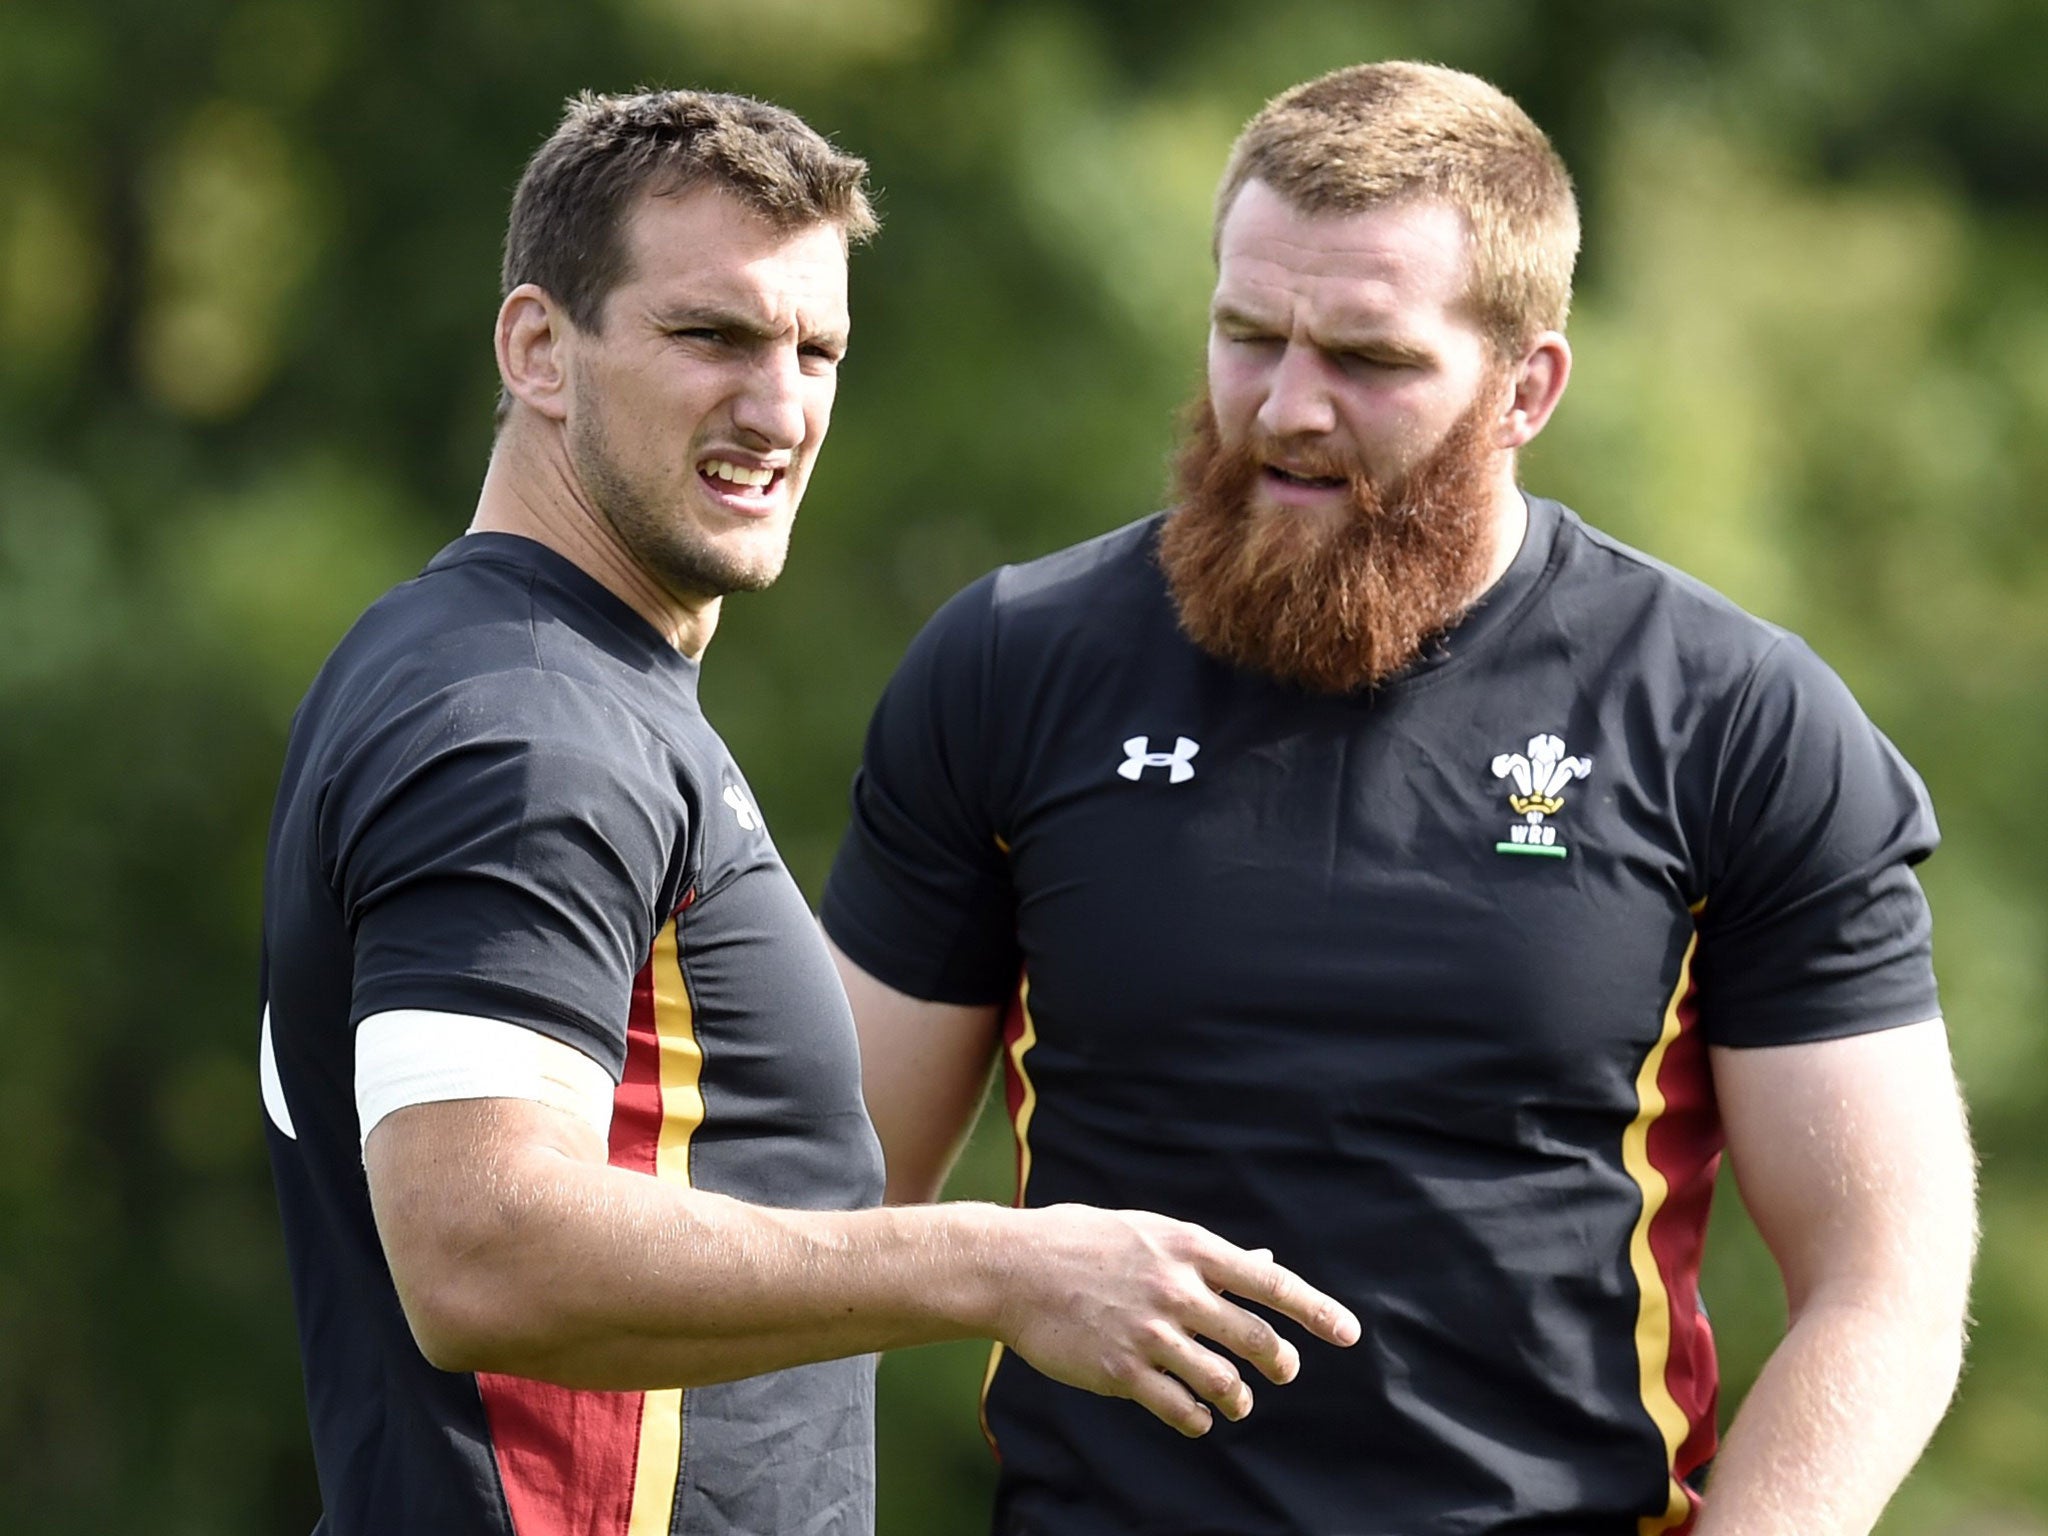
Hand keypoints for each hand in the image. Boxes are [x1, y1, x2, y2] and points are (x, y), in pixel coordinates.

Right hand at [989, 1205, 1360, 1436]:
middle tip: (1283, 1370)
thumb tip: (1265, 1263)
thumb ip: (1209, 1256)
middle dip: (1280, 1362)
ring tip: (1238, 1402)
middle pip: (1256, 1338)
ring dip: (1240, 1399)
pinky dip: (1198, 1418)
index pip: (1270, 1283)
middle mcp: (1176, 1290)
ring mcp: (1150, 1333)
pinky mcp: (1121, 1371)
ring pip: (1224, 1382)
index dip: (1315, 1311)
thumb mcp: (1151, 1233)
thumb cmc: (1083, 1242)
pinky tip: (1196, 1415)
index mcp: (1188, 1249)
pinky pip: (1181, 1408)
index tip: (1348, 1333)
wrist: (1013, 1268)